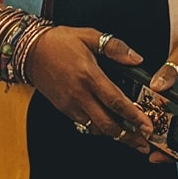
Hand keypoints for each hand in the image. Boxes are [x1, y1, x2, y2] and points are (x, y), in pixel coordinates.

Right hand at [26, 28, 153, 149]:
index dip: (134, 117)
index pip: (116, 102)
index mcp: (89, 76)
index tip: (147, 126)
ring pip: (96, 128)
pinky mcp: (64, 109)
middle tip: (144, 142)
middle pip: (107, 125)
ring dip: (115, 136)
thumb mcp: (89, 36)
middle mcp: (79, 94)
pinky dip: (99, 129)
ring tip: (132, 139)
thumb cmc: (58, 42)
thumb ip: (115, 47)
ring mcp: (70, 104)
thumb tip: (136, 58)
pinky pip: (85, 124)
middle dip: (128, 137)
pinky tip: (110, 128)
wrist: (29, 51)